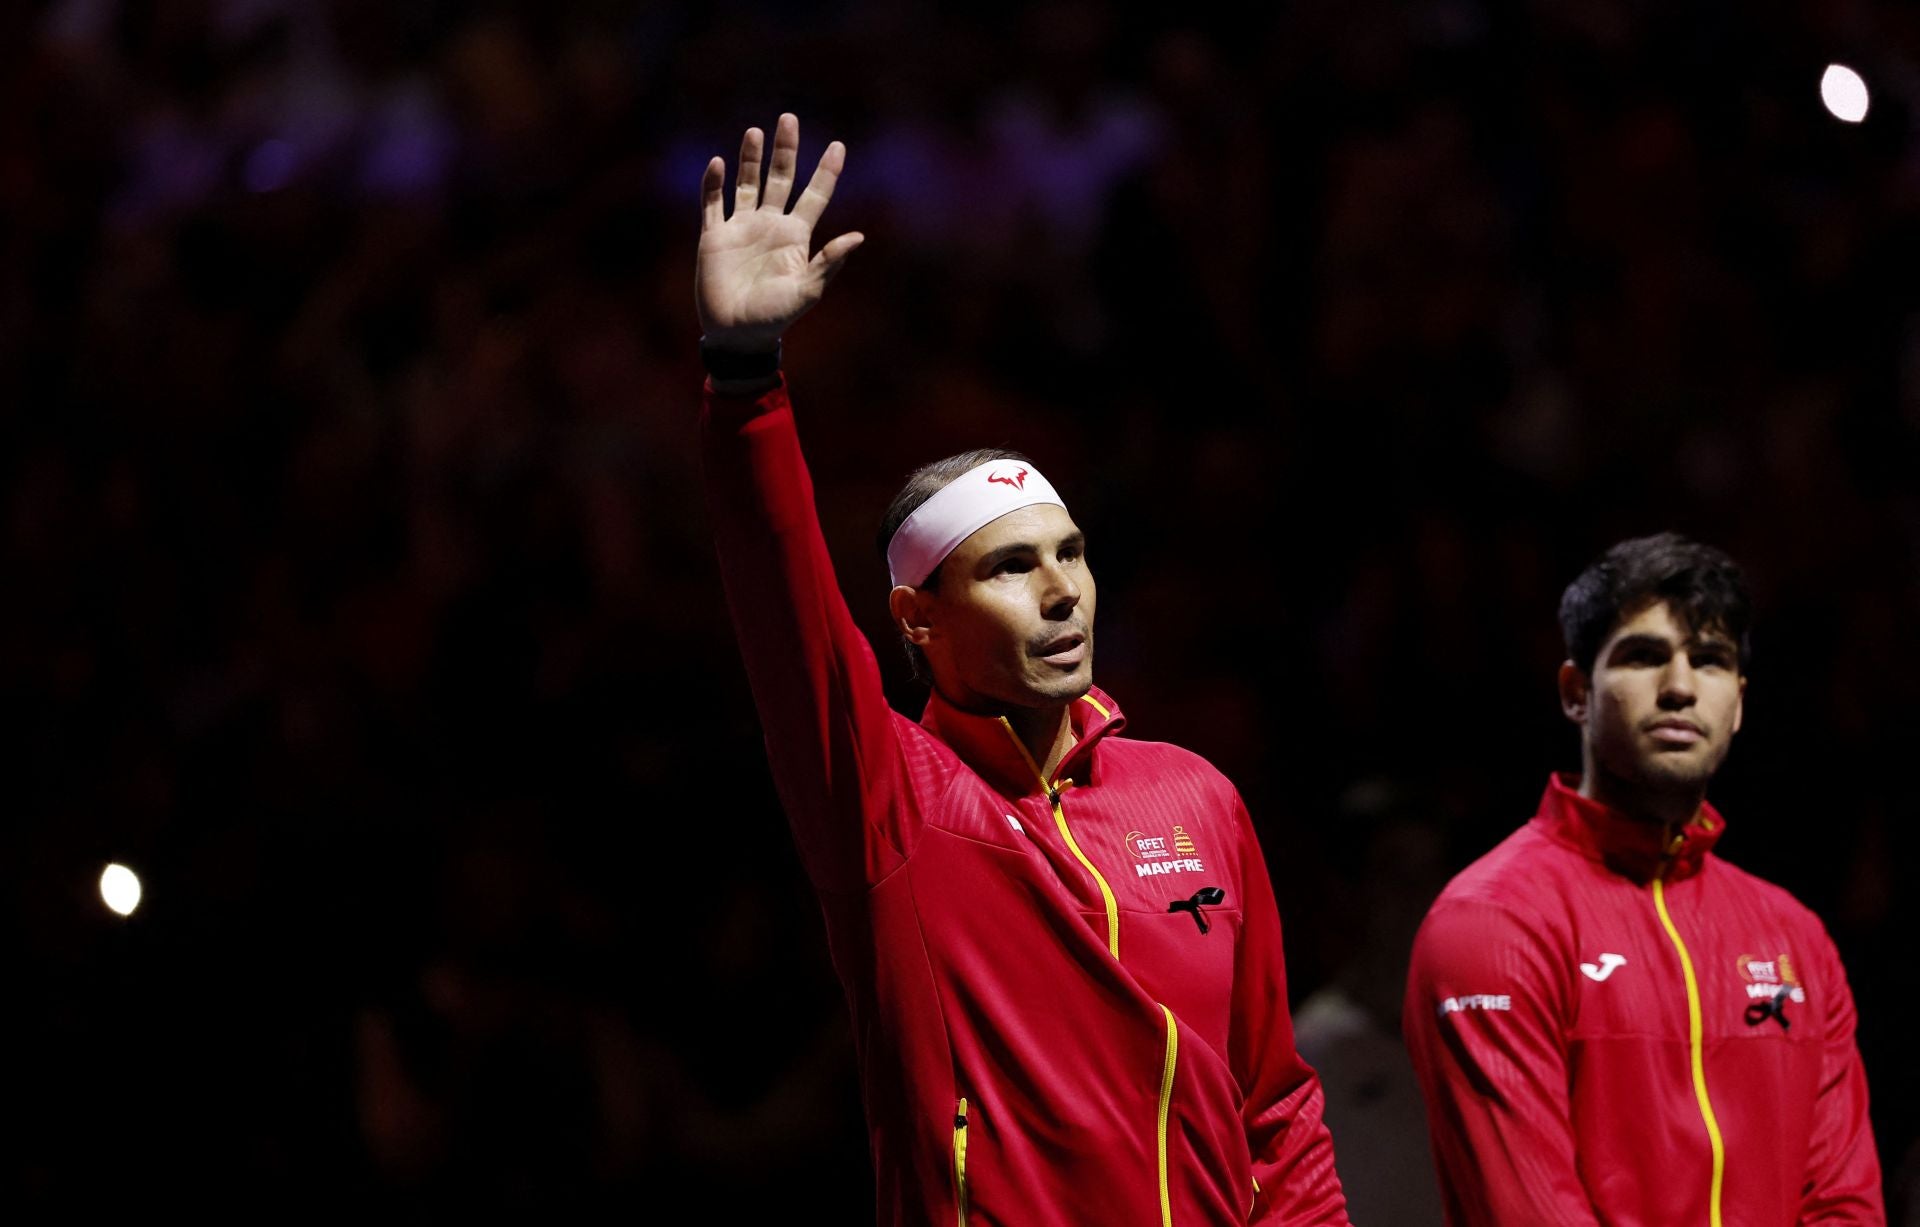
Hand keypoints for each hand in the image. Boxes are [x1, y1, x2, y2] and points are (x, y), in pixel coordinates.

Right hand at [697, 113, 862, 352]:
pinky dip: (713, 183)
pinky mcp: (714, 236)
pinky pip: (712, 203)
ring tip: (756, 131)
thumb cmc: (775, 317)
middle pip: (780, 178)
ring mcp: (741, 228)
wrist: (737, 335)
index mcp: (795, 236)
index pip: (814, 195)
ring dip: (751, 159)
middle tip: (789, 118)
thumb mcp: (807, 292)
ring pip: (747, 184)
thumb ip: (829, 263)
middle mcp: (770, 225)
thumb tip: (858, 236)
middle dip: (785, 150)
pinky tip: (717, 163)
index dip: (826, 171)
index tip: (838, 145)